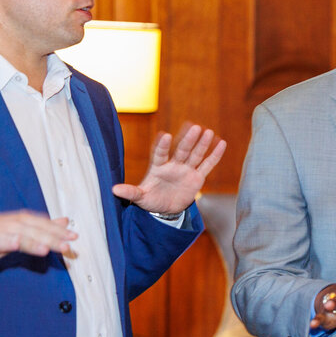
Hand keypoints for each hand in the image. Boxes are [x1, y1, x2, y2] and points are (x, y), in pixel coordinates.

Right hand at [0, 211, 76, 262]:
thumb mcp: (25, 226)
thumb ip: (45, 226)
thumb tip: (65, 221)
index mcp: (26, 220)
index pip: (46, 225)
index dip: (60, 231)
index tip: (74, 236)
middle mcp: (17, 224)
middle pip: (38, 232)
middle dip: (53, 238)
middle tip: (68, 245)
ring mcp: (4, 232)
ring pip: (22, 237)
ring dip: (35, 242)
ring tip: (47, 249)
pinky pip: (1, 242)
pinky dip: (8, 242)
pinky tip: (16, 243)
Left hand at [112, 123, 226, 215]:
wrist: (165, 209)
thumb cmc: (151, 200)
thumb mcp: (140, 198)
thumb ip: (130, 192)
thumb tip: (114, 190)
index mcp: (158, 167)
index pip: (161, 154)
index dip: (163, 146)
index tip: (166, 136)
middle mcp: (173, 165)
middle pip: (182, 151)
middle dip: (188, 140)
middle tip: (194, 127)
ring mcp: (186, 170)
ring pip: (195, 155)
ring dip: (202, 144)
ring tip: (208, 131)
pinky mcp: (197, 177)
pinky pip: (207, 165)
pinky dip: (214, 155)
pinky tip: (221, 144)